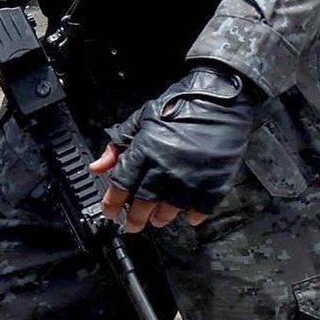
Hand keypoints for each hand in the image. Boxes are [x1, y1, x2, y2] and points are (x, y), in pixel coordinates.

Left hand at [93, 64, 262, 231]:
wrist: (222, 95)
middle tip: (134, 224)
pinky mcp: (215, 178)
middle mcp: (165, 166)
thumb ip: (118, 144)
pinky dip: (194, 215)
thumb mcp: (142, 117)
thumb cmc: (183, 103)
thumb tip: (96, 167)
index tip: (111, 212)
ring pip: (170, 210)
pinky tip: (190, 214)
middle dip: (135, 219)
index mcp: (145, 150)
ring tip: (160, 219)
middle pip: (143, 205)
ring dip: (162, 218)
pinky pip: (202, 208)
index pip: (120, 186)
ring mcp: (191, 175)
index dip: (111, 205)